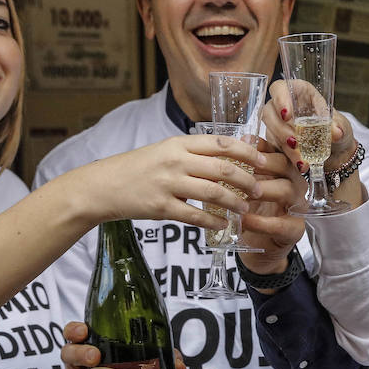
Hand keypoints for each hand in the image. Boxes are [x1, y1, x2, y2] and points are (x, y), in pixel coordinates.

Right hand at [62, 321, 185, 368]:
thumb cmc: (130, 368)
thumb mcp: (147, 358)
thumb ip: (164, 357)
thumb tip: (179, 367)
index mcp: (89, 346)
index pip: (73, 333)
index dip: (74, 331)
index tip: (84, 332)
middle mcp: (78, 365)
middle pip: (69, 356)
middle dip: (80, 355)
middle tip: (96, 358)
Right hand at [67, 133, 267, 229]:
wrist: (104, 185)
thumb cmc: (138, 168)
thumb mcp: (165, 151)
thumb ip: (193, 153)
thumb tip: (229, 156)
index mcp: (179, 143)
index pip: (222, 143)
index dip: (248, 152)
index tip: (264, 161)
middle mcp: (175, 161)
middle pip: (223, 168)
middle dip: (247, 180)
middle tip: (259, 189)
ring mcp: (168, 184)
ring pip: (213, 193)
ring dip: (234, 202)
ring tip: (245, 208)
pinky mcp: (161, 207)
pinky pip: (195, 216)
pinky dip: (214, 221)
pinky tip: (224, 224)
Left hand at [237, 138, 306, 274]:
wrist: (259, 245)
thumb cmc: (253, 209)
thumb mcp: (247, 185)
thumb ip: (245, 165)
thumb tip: (240, 140)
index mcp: (283, 169)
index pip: (277, 149)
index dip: (262, 145)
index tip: (242, 142)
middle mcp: (294, 183)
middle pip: (286, 165)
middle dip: (265, 163)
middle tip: (243, 166)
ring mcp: (297, 206)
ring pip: (287, 190)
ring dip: (264, 190)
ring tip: (244, 194)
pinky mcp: (295, 229)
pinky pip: (281, 223)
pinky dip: (261, 222)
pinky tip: (244, 221)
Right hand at [261, 79, 357, 174]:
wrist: (336, 151)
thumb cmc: (335, 129)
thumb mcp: (342, 126)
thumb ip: (338, 127)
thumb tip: (336, 132)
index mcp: (298, 92)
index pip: (280, 88)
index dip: (280, 99)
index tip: (287, 115)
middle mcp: (283, 107)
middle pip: (270, 113)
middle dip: (281, 130)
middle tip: (295, 143)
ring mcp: (277, 125)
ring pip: (272, 133)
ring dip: (286, 147)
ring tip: (302, 160)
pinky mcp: (276, 143)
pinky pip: (275, 149)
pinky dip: (288, 158)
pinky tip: (301, 165)